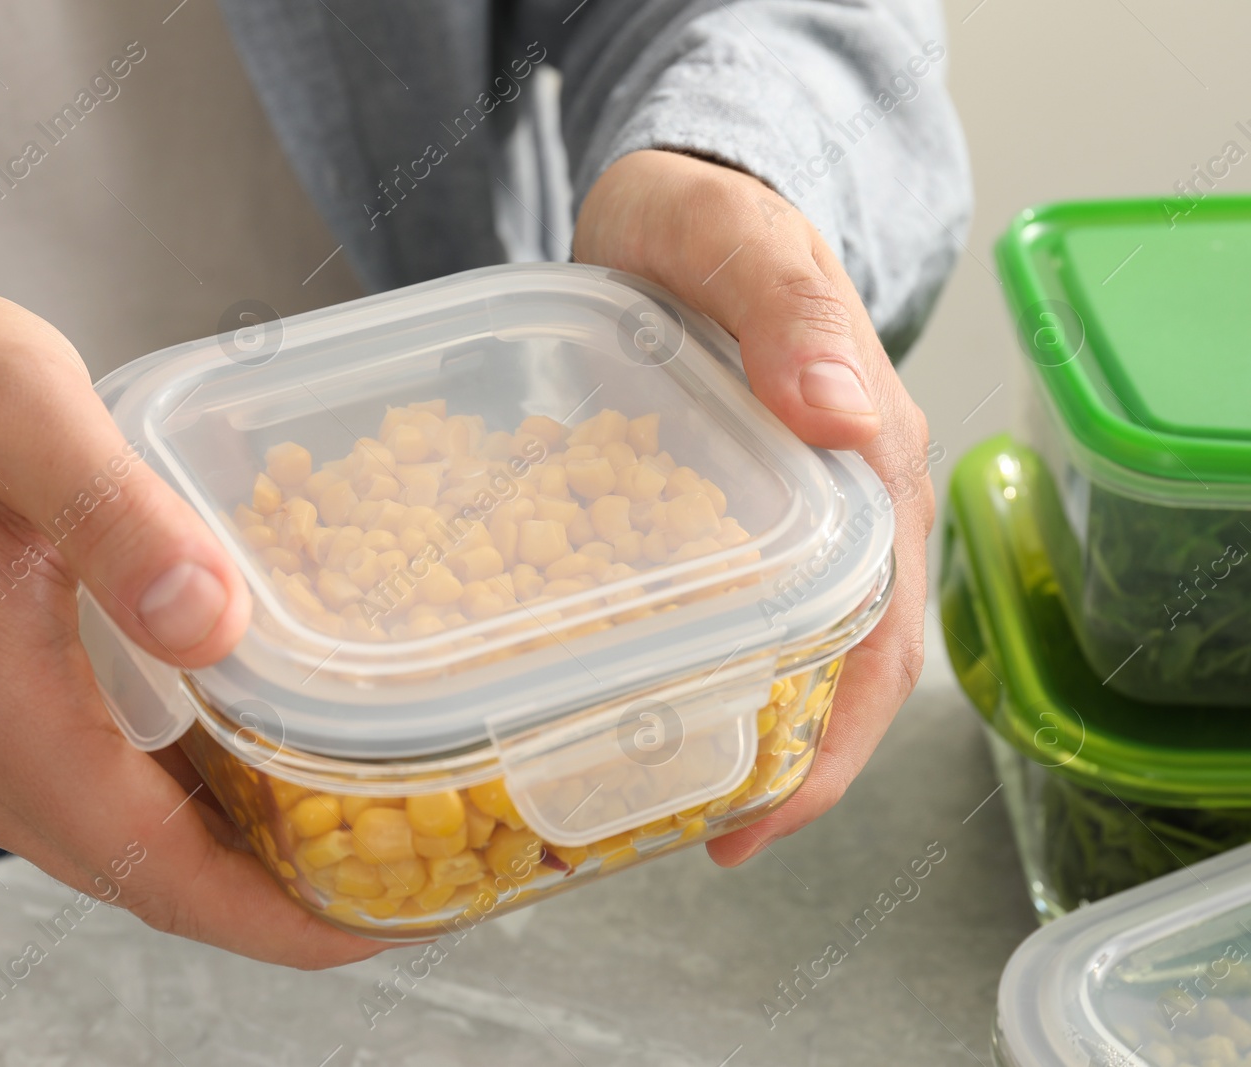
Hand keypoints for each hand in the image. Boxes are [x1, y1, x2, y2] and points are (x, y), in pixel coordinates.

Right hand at [0, 286, 382, 967]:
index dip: (272, 916)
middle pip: (138, 873)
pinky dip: (147, 805)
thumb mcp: (19, 410)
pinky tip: (213, 762)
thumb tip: (215, 621)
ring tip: (323, 820)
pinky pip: (60, 802)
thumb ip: (116, 517)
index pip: (153, 866)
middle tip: (382, 868)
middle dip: (264, 892)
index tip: (373, 928)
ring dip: (211, 850)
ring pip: (100, 842)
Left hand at [574, 149, 933, 864]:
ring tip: (662, 803)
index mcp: (869, 462)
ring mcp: (785, 513)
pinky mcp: (722, 509)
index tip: (762, 819)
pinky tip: (630, 704)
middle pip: (842, 670)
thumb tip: (844, 413)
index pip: (882, 633)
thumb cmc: (705, 216)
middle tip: (702, 841)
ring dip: (743, 734)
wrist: (666, 199)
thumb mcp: (735, 240)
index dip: (835, 742)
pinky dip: (695, 670)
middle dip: (787, 769)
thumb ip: (785, 309)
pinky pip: (727, 609)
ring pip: (788, 652)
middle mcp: (844, 505)